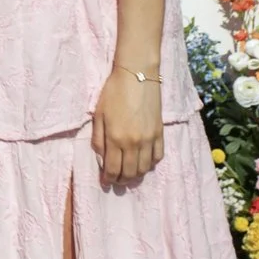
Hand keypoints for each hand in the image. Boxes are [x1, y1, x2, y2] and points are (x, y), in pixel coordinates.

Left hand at [91, 68, 164, 185]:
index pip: (112, 169)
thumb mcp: (98, 114)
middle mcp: (133, 143)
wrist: (137, 76)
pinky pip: (158, 157)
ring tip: (129, 174)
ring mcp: (149, 139)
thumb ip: (98, 138)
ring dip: (136, 175)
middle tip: (116, 180)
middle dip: (121, 180)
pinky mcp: (160, 134)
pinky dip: (151, 164)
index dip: (108, 179)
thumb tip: (101, 158)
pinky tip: (144, 162)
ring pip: (145, 169)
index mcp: (115, 138)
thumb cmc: (113, 92)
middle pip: (130, 173)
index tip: (105, 183)